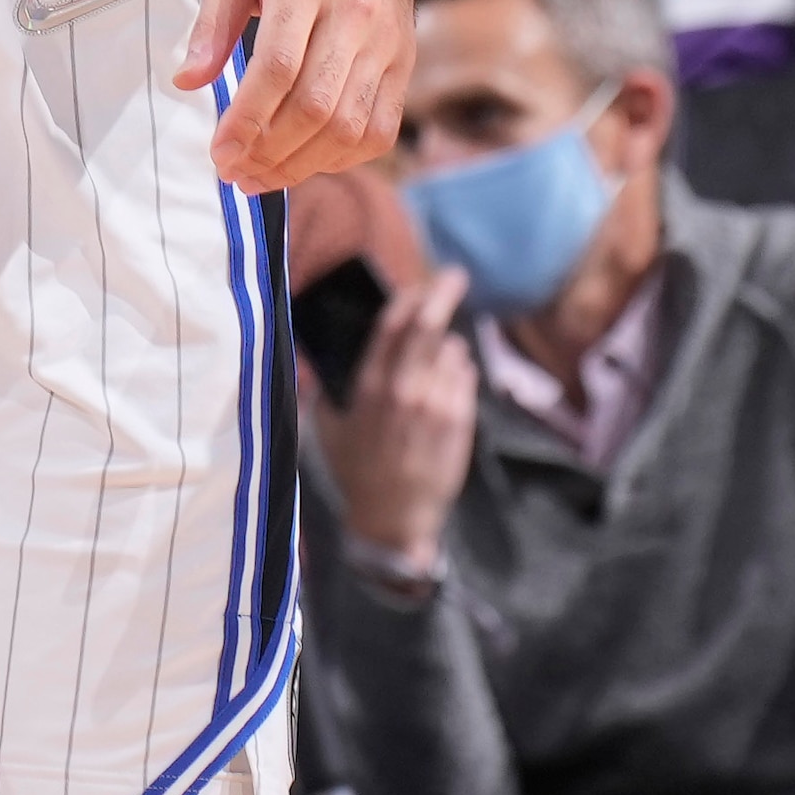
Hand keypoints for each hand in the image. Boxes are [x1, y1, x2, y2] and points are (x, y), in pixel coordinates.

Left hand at [177, 0, 411, 188]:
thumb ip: (212, 21)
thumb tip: (186, 82)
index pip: (277, 68)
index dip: (246, 120)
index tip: (218, 153)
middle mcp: (355, 12)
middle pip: (316, 106)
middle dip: (269, 153)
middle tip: (232, 172)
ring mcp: (387, 40)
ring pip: (350, 126)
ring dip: (301, 165)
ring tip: (260, 176)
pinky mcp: (403, 58)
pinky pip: (380, 128)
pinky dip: (342, 157)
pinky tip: (304, 161)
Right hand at [311, 261, 478, 570]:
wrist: (393, 519)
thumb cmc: (356, 470)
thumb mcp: (329, 425)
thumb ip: (330, 383)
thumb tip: (334, 344)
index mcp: (369, 386)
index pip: (393, 323)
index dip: (409, 295)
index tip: (419, 283)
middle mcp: (405, 390)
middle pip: (430, 325)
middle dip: (444, 292)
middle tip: (454, 275)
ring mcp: (437, 404)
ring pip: (452, 350)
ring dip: (447, 346)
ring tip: (437, 359)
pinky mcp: (461, 420)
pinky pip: (465, 376)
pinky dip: (458, 371)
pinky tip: (446, 384)